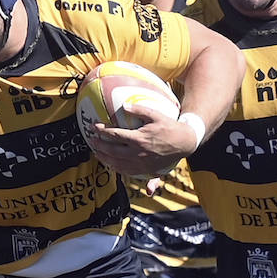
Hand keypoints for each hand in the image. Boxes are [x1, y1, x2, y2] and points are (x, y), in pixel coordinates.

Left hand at [82, 102, 197, 177]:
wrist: (185, 143)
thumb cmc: (170, 127)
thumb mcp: (156, 115)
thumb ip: (140, 110)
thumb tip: (124, 105)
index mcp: (139, 139)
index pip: (116, 135)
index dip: (103, 131)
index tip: (94, 127)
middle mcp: (139, 153)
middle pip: (113, 151)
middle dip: (99, 146)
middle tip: (91, 141)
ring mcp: (142, 164)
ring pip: (117, 164)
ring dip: (105, 159)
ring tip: (97, 153)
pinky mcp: (146, 171)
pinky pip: (127, 172)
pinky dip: (116, 168)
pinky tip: (111, 164)